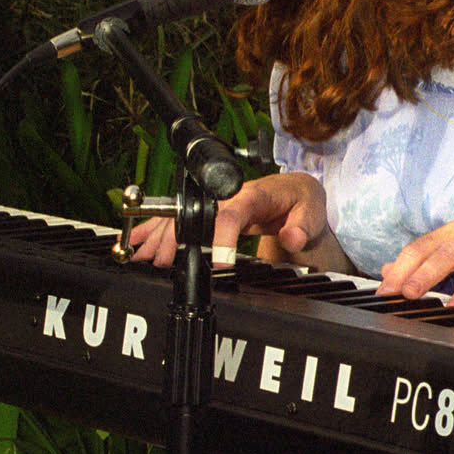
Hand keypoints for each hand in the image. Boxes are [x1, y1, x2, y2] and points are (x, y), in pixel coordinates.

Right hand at [125, 171, 346, 271]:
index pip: (233, 212)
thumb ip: (302, 225)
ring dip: (160, 233)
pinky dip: (159, 229)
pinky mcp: (211, 211)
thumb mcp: (312, 210)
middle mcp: (230, 196)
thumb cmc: (301, 200)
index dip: (223, 235)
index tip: (221, 261)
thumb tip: (292, 236)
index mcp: (254, 194)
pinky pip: (182, 218)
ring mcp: (218, 203)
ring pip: (183, 214)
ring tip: (143, 253)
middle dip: (175, 235)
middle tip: (162, 258)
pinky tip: (142, 240)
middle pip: (196, 213)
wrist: (297, 192)